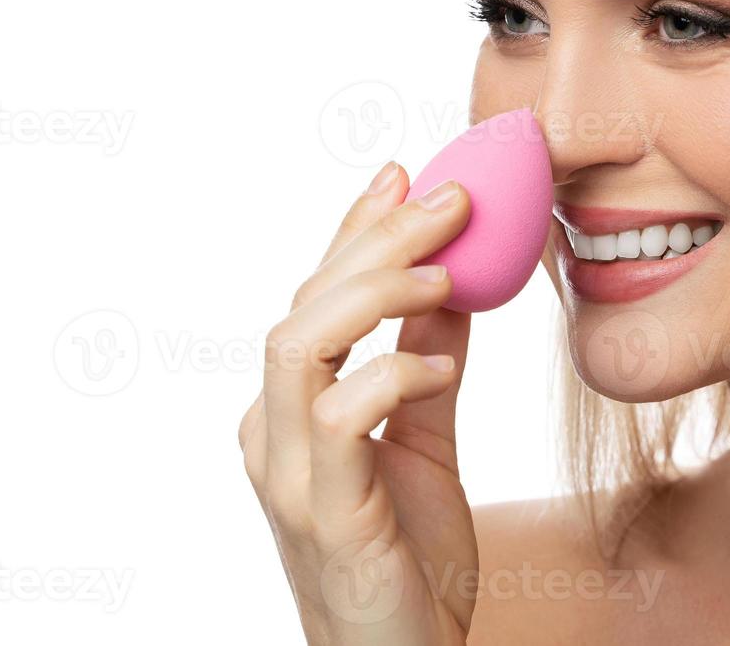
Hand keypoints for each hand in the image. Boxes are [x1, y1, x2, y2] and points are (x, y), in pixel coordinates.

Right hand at [239, 162, 478, 644]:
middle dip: (376, 239)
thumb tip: (455, 286)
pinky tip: (442, 366)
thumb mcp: (427, 436)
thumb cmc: (409, 555)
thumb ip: (430, 361)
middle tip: (449, 199)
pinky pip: (342, 415)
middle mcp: (274, 432)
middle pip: (304, 305)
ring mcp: (291, 472)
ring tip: (445, 273)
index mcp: (292, 410)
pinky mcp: (326, 510)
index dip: (354, 229)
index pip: (314, 297)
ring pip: (299, 344)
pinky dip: (395, 372)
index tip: (405, 174)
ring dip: (374, 291)